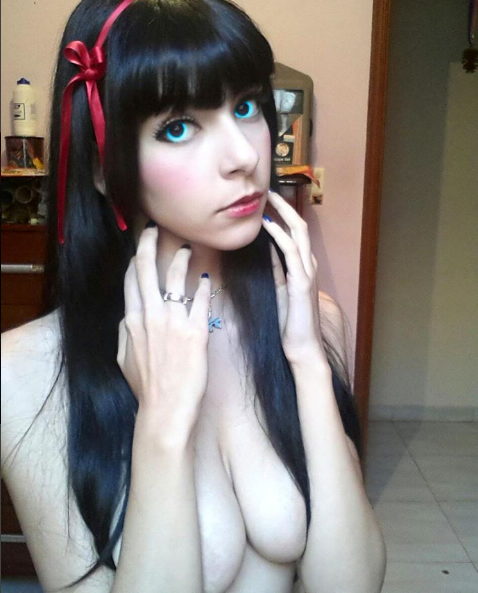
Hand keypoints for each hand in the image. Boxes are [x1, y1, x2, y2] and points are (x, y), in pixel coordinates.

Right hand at [116, 225, 211, 447]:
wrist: (165, 410)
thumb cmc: (146, 387)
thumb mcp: (124, 358)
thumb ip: (125, 333)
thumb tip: (128, 316)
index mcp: (131, 320)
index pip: (130, 279)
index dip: (134, 259)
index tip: (139, 247)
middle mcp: (150, 315)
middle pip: (146, 268)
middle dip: (149, 243)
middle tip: (155, 229)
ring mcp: (173, 321)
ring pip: (175, 277)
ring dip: (181, 258)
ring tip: (187, 249)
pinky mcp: (196, 331)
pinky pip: (200, 299)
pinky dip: (203, 286)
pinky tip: (207, 278)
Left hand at [262, 190, 327, 367]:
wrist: (301, 347)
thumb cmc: (289, 323)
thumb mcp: (279, 290)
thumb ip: (276, 269)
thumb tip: (266, 250)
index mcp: (302, 267)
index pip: (294, 234)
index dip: (283, 215)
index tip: (268, 202)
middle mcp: (308, 265)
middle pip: (300, 226)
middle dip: (284, 206)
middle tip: (268, 190)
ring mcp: (307, 272)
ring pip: (299, 233)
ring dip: (283, 213)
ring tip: (268, 198)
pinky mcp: (301, 282)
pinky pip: (291, 251)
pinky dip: (279, 234)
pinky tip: (268, 223)